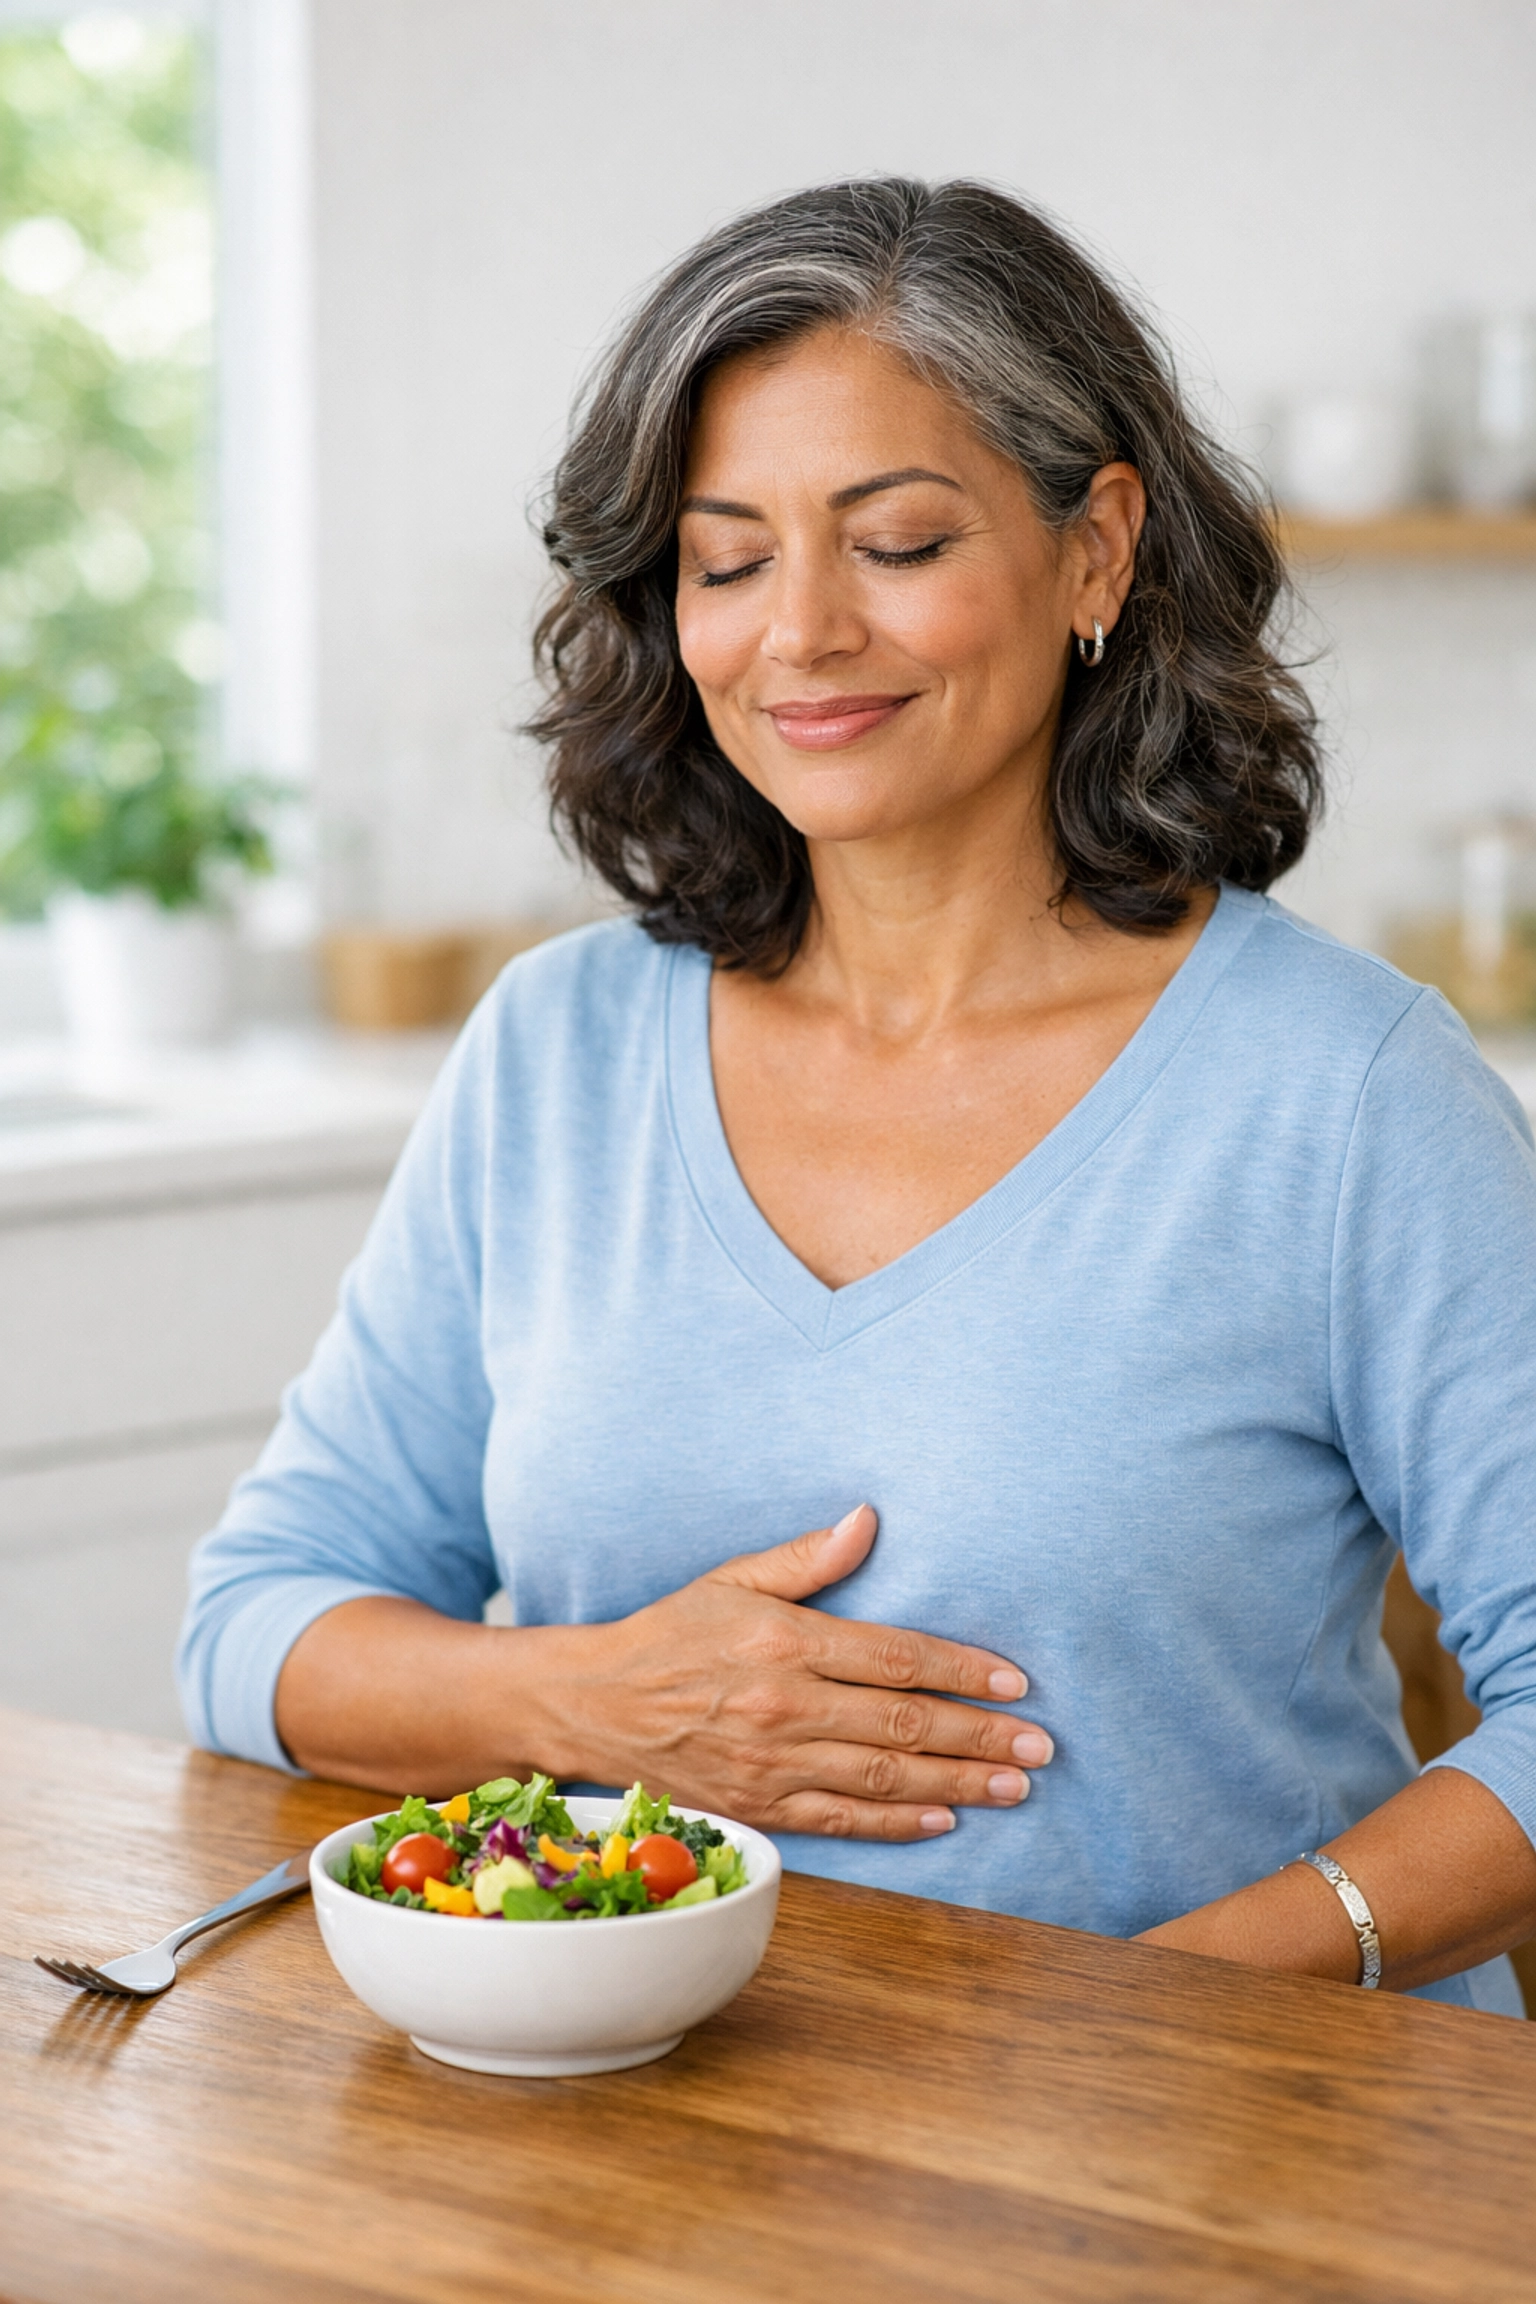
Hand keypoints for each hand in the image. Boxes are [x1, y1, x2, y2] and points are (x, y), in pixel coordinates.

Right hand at [537, 1504, 1053, 1839]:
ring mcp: (772, 1765)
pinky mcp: (759, 1807)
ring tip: (1016, 1784)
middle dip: (981, 1735)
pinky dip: (898, 1824)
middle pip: (904, 1726)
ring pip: (884, 1780)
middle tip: (1042, 1745)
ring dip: (959, 1783)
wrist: (592, 1706)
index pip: (896, 1657)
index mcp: (785, 1644)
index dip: (963, 1670)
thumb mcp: (731, 1578)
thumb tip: (868, 1521)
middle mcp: (784, 1708)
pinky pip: (842, 1821)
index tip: (1016, 1680)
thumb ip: (806, 1559)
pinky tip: (946, 1818)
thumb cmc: (669, 1633)